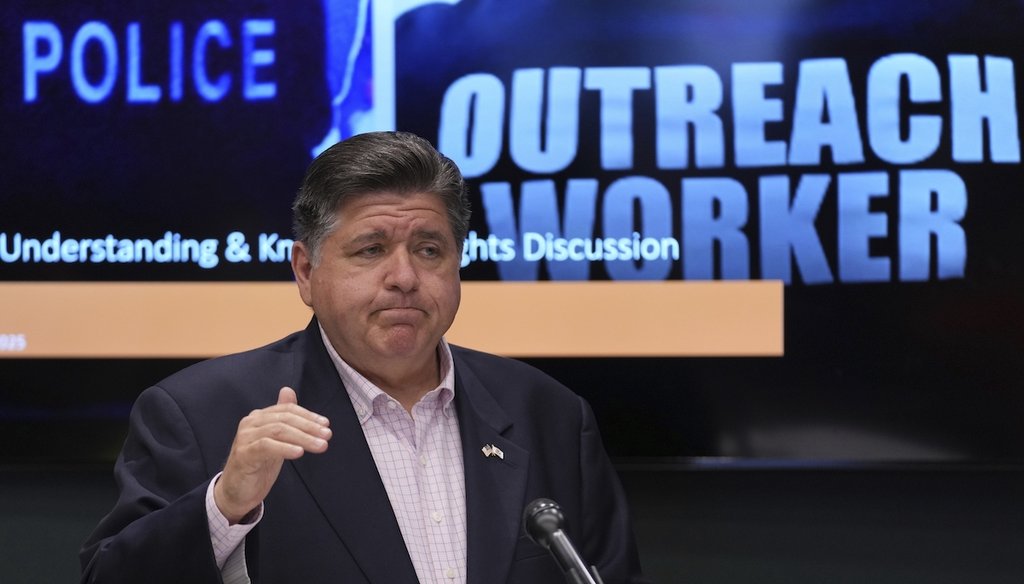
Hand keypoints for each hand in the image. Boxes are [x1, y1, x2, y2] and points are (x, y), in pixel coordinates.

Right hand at [214, 387, 330, 523]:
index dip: (308, 415)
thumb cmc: (258, 465)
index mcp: (259, 418)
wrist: (237, 492)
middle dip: (309, 426)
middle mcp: (250, 424)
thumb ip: (283, 419)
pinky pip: (267, 446)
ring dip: (303, 437)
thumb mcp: (275, 440)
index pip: (287, 410)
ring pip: (278, 430)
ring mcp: (245, 438)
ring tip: (320, 445)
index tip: (326, 424)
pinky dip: (285, 448)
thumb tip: (288, 391)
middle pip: (284, 419)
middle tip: (327, 435)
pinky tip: (299, 452)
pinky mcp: (243, 454)